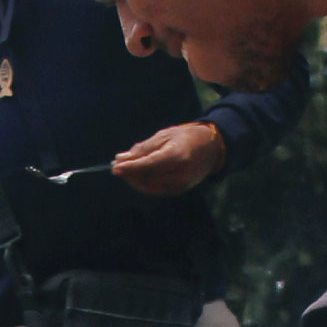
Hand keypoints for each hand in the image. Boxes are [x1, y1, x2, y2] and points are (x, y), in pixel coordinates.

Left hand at [109, 120, 226, 196]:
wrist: (210, 148)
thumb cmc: (186, 137)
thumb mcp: (164, 135)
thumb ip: (143, 148)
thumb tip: (121, 158)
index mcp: (177, 155)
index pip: (148, 165)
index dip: (130, 168)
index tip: (115, 167)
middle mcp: (179, 173)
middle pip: (147, 178)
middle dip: (129, 174)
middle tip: (117, 166)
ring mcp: (180, 184)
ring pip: (149, 187)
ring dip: (134, 180)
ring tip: (125, 169)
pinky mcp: (178, 190)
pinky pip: (155, 189)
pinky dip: (143, 183)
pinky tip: (137, 175)